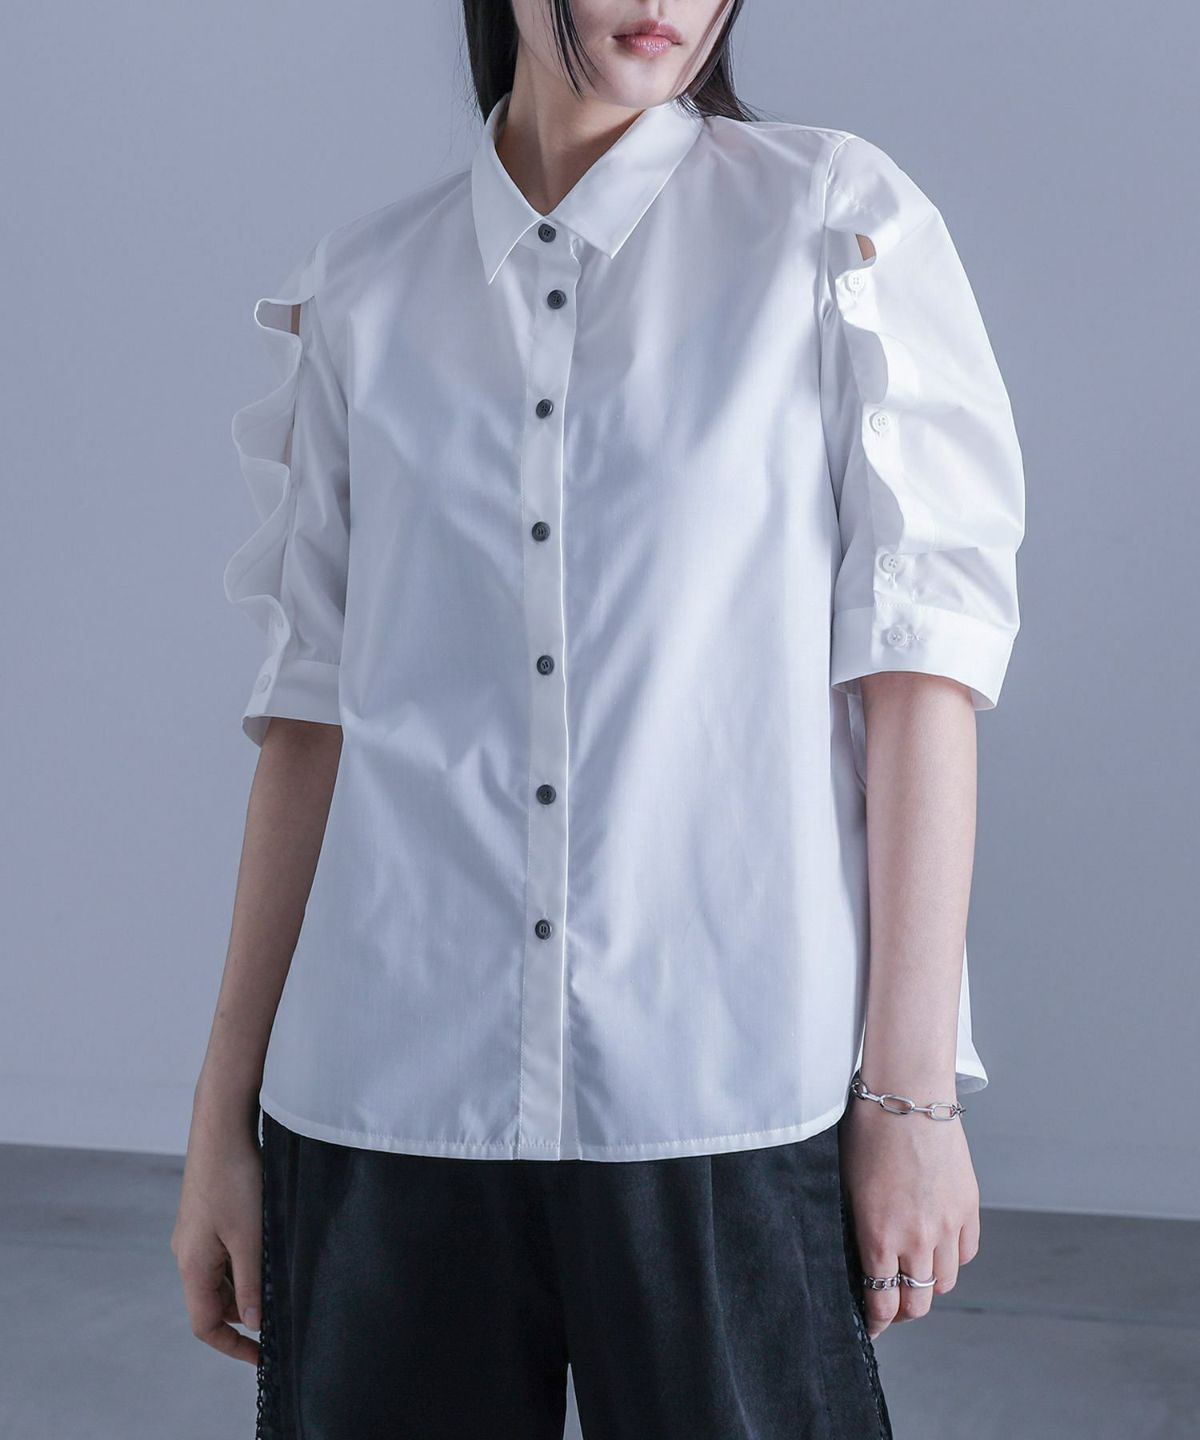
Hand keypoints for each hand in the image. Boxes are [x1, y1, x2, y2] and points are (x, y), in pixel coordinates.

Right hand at [170, 1104, 263, 1364]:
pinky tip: (267, 1247)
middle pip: (212, 1302)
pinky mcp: (205, 1215)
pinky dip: (242, 1261)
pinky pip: (221, 1253)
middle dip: (242, 1314)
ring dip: (244, 1285)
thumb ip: (250, 1283)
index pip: (205, 1324)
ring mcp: (194, 1234)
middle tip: (279, 1313)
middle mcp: (187, 1253)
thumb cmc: (234, 1179)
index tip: (261, 1355)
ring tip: (278, 1278)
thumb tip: (251, 1323)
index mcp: (193, 1265)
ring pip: (219, 1276)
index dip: (232, 1346)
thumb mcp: (250, 1237)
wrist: (221, 1127)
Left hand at [838, 1094, 980, 1340]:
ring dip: (928, 1285)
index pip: (882, 1302)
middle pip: (917, 1302)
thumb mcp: (847, 1186)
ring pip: (943, 1282)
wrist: (906, 1097)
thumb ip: (857, 1228)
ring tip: (915, 1275)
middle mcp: (916, 1240)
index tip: (873, 1326)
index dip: (877, 1322)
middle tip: (892, 1305)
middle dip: (902, 1310)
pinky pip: (966, 1253)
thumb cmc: (866, 1134)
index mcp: (878, 1237)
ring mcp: (947, 1226)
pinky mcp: (968, 1208)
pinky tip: (938, 1249)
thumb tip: (858, 1257)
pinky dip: (952, 1258)